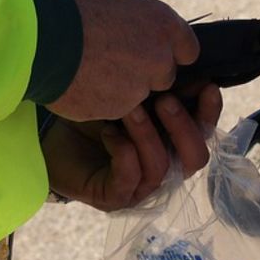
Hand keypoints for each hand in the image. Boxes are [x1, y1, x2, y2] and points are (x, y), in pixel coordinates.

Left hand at [42, 84, 221, 210]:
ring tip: (129, 109)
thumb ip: (160, 86)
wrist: (48, 133)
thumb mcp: (130, 93)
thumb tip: (186, 63)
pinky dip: (123, 152)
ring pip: (161, 168)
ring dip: (148, 135)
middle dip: (184, 127)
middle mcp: (163, 168)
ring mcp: (139, 187)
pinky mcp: (114, 197)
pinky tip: (108, 132)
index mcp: (172, 143)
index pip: (204, 133)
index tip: (206, 86)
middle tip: (164, 99)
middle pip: (195, 159)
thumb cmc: (91, 111)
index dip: (210, 113)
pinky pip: (130, 178)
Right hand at [48, 0, 199, 121]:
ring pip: (136, 95)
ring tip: (87, 70)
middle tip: (110, 61)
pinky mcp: (118, 109)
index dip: (167, 51)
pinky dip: (99, 100)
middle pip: (163, 76)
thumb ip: (130, 14)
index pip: (187, 49)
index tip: (148, 51)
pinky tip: (78, 84)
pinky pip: (113, 108)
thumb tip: (128, 17)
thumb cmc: (67, 7)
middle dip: (143, 73)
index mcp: (163, 24)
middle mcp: (159, 58)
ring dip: (118, 88)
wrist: (37, 38)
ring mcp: (140, 87)